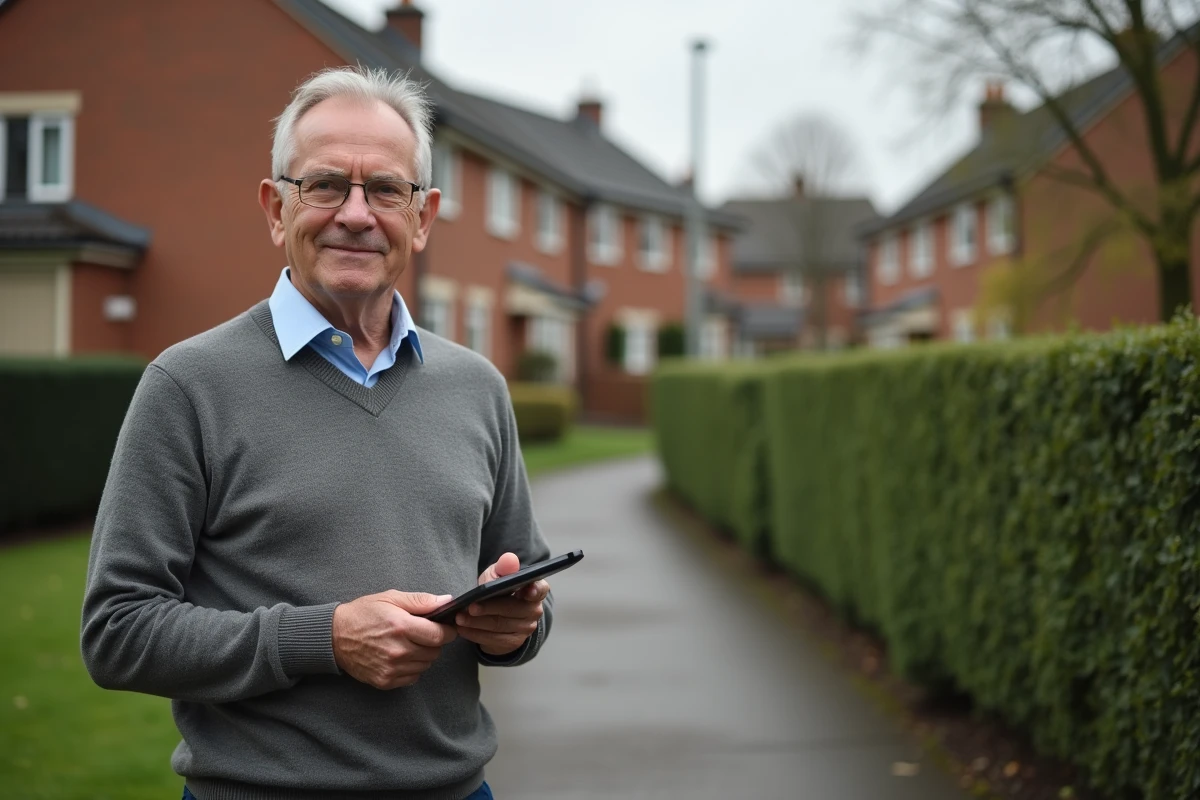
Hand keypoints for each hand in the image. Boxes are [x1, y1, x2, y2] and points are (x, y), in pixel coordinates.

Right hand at [332, 590, 457, 688]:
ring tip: (408, 644)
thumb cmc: (363, 614)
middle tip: (421, 633)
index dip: (447, 631)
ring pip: (425, 665)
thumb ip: (421, 601)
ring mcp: (391, 668)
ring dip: (423, 655)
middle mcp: (398, 650)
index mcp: (401, 626)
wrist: (334, 636)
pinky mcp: (385, 680)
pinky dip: (412, 668)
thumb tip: (447, 601)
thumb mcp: (391, 598)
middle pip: (435, 652)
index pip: (440, 636)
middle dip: (434, 642)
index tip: (445, 628)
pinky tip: (400, 656)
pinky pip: (413, 677)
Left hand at [457, 552, 548, 656]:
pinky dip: (475, 634)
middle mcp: (534, 610)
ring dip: (477, 623)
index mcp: (535, 589)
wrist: (496, 614)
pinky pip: (492, 640)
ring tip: (460, 618)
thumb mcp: (498, 575)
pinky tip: (463, 629)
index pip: (540, 589)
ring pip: (499, 626)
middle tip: (470, 607)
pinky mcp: (513, 642)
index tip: (527, 590)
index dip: (535, 589)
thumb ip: (503, 567)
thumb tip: (510, 559)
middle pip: (512, 610)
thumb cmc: (499, 590)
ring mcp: (525, 629)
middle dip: (489, 608)